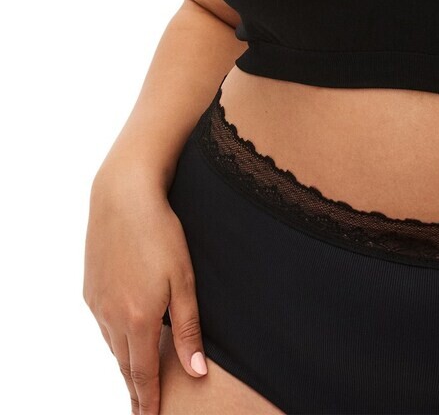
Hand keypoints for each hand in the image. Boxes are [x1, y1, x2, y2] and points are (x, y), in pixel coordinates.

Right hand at [83, 168, 207, 414]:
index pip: (142, 375)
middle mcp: (111, 318)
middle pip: (124, 365)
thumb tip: (196, 371)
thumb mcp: (184, 281)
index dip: (147, 401)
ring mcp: (97, 303)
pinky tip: (123, 337)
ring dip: (124, 364)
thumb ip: (188, 329)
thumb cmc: (160, 234)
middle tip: (141, 411)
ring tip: (134, 381)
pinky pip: (103, 323)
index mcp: (138, 320)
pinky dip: (114, 337)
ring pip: (112, 345)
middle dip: (134, 390)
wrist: (122, 197)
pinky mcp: (90, 288)